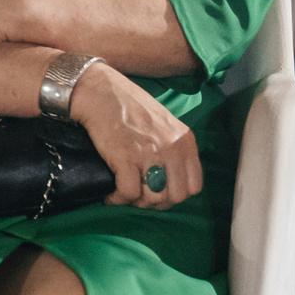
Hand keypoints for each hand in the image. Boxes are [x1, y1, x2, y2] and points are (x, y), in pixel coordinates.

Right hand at [69, 63, 202, 209]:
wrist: (100, 92)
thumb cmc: (129, 108)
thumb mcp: (165, 125)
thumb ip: (173, 150)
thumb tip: (169, 183)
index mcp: (185, 140)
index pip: (194, 186)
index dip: (175, 195)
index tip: (158, 191)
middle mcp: (172, 147)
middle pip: (175, 197)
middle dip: (156, 203)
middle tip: (139, 195)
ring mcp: (150, 153)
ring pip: (153, 199)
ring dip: (136, 202)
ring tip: (124, 193)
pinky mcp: (126, 157)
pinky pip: (128, 194)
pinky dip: (117, 199)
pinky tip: (110, 194)